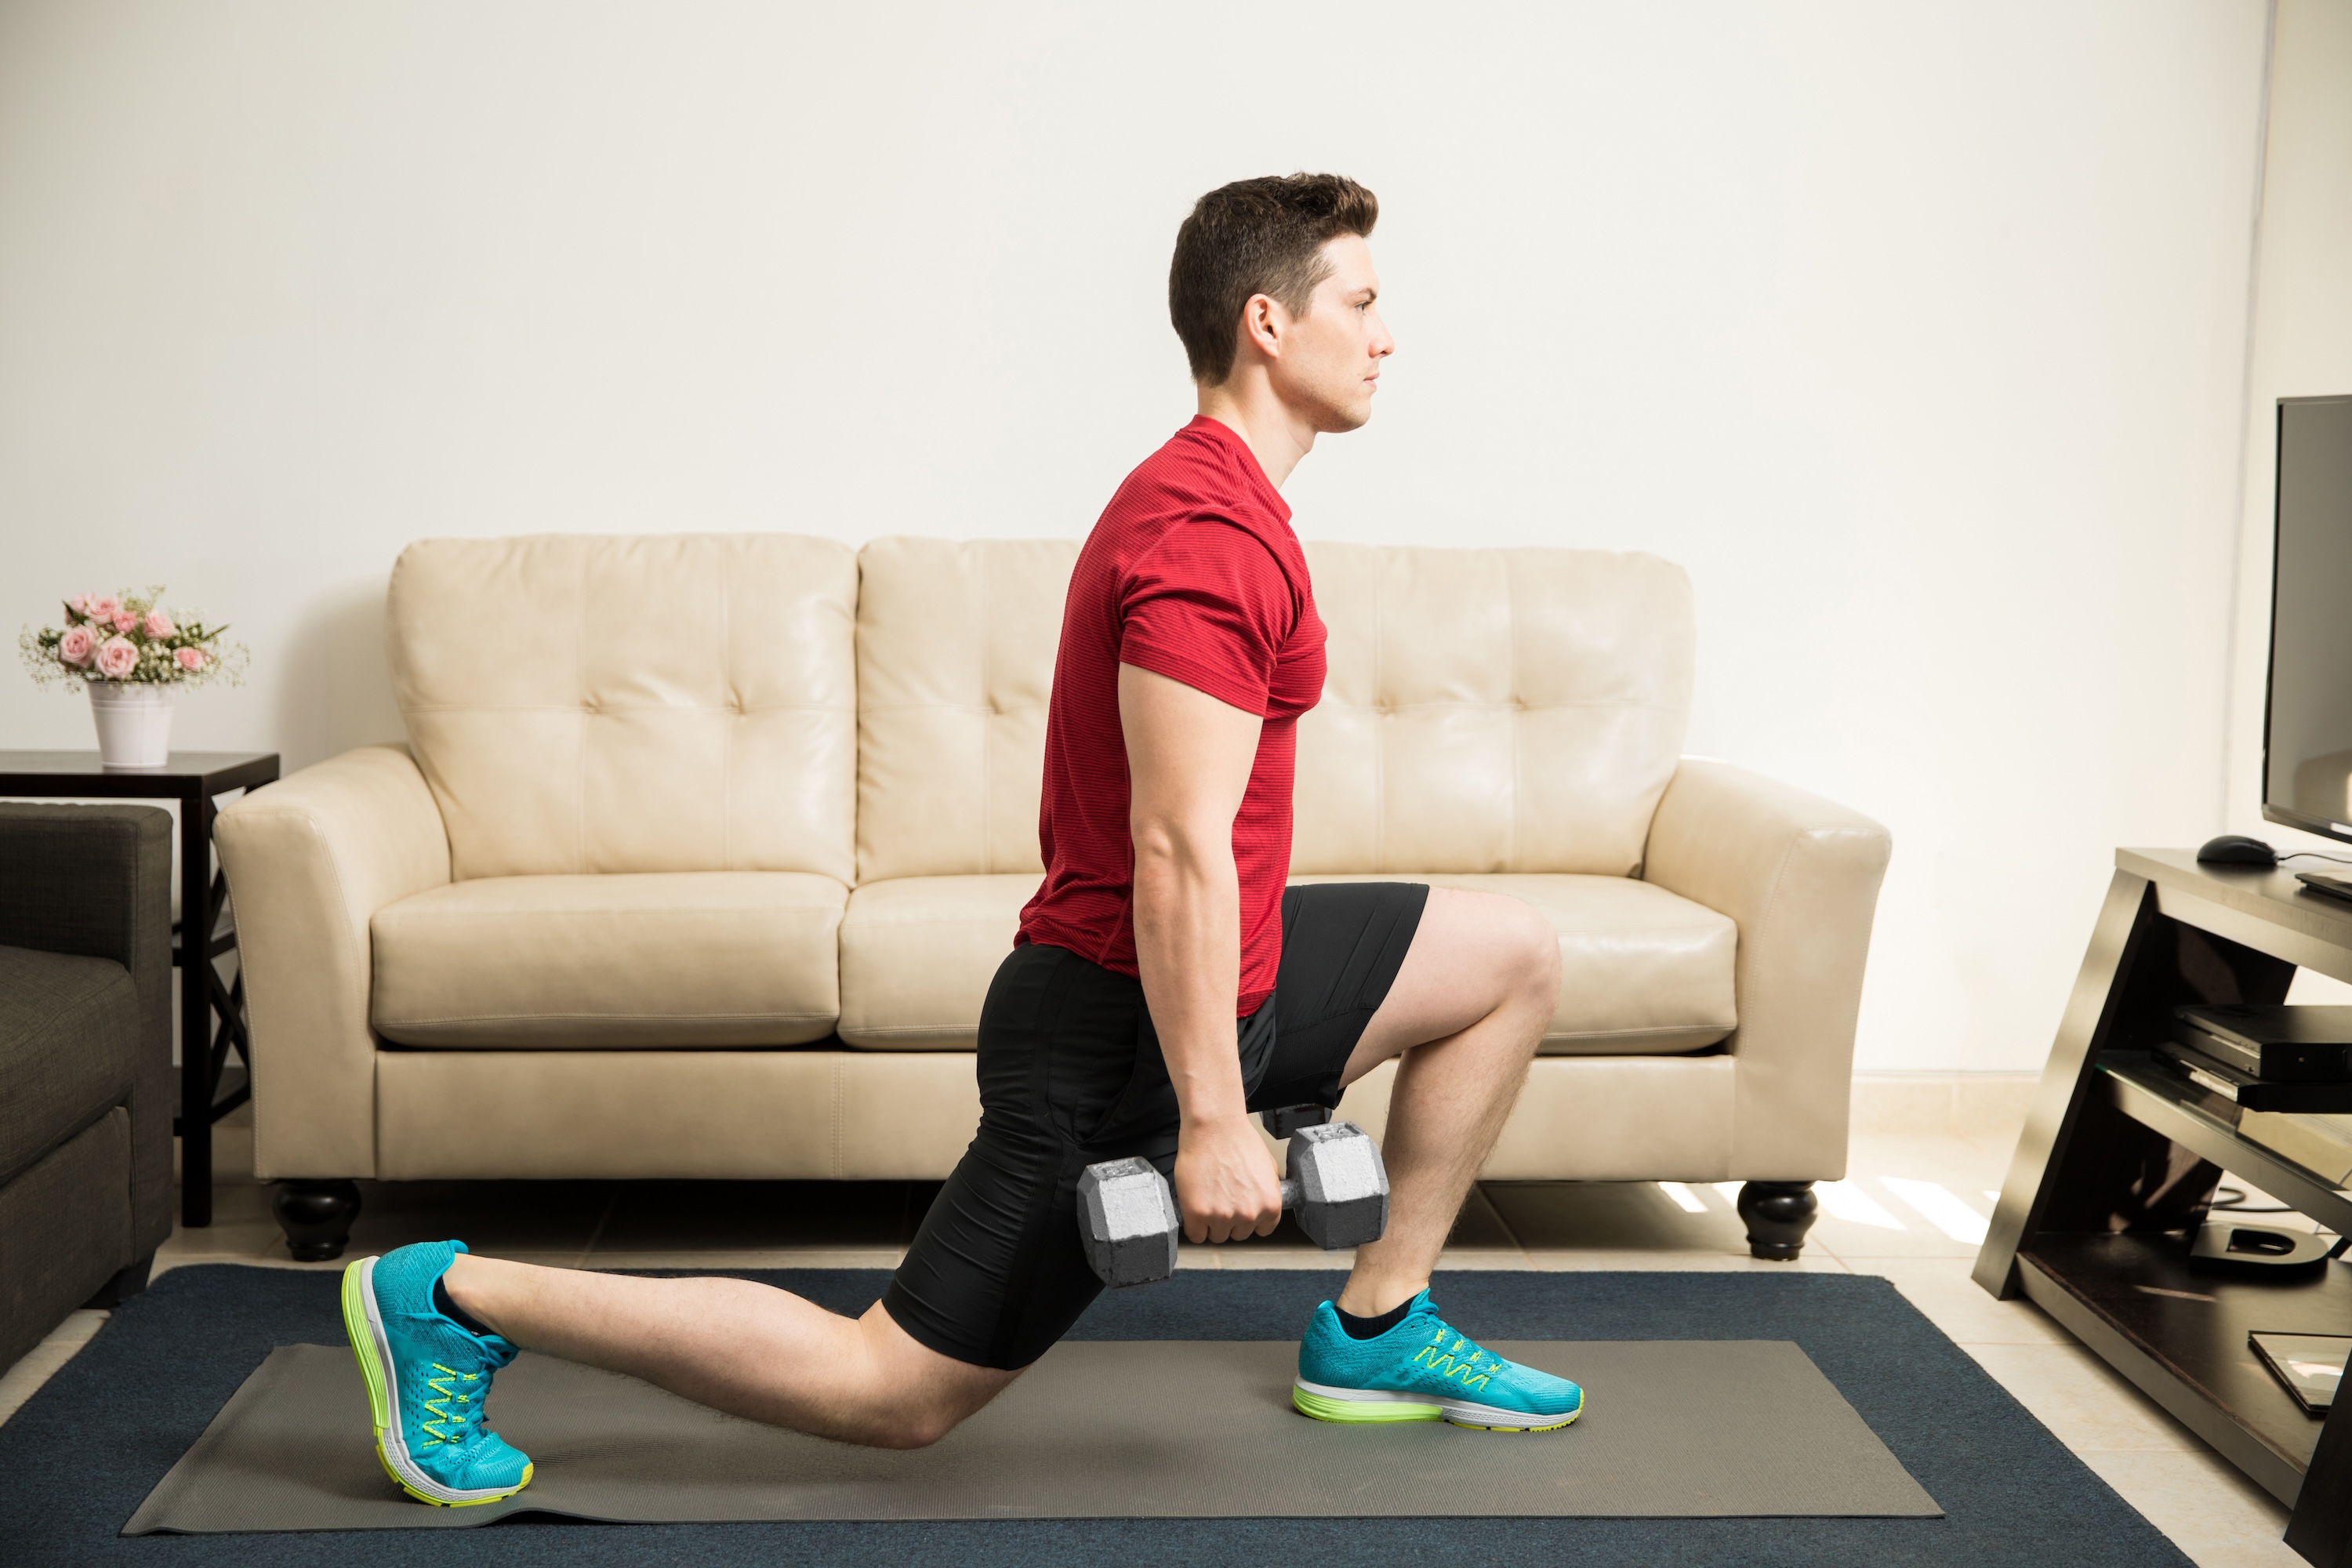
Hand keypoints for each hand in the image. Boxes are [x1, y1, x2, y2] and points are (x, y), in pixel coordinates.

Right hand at [1173, 1113, 1283, 1243]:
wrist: (1214, 1126)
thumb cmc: (1238, 1140)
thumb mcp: (1269, 1168)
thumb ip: (1268, 1194)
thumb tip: (1264, 1208)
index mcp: (1270, 1205)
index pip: (1262, 1230)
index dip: (1249, 1219)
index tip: (1240, 1209)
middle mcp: (1249, 1214)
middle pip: (1238, 1234)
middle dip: (1230, 1219)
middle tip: (1221, 1197)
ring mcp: (1223, 1216)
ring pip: (1216, 1236)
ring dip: (1211, 1222)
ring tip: (1207, 1197)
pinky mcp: (1198, 1214)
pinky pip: (1196, 1235)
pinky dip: (1194, 1225)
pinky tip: (1195, 1206)